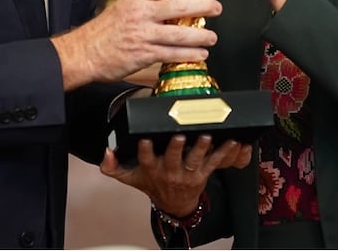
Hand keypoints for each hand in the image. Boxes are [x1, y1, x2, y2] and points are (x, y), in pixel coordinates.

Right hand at [51, 0, 220, 89]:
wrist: (84, 52)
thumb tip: (174, 0)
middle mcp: (140, 14)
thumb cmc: (104, 31)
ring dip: (201, 35)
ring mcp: (143, 35)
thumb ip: (147, 3)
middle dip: (203, 6)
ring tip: (212, 36)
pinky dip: (189, 54)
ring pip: (179, 33)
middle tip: (216, 7)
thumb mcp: (123, 7)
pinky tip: (199, 54)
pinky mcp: (144, 54)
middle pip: (178, 6)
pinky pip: (172, 54)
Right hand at [99, 134, 252, 216]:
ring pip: (194, 160)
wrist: (173, 204)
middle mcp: (169, 172)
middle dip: (175, 147)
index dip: (144, 150)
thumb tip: (106, 151)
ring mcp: (187, 174)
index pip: (145, 159)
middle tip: (178, 135)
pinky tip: (231, 141)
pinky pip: (214, 162)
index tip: (144, 139)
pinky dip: (223, 152)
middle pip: (172, 159)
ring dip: (201, 148)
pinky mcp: (202, 174)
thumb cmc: (151, 183)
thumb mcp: (129, 177)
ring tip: (206, 136)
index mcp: (151, 169)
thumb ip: (112, 166)